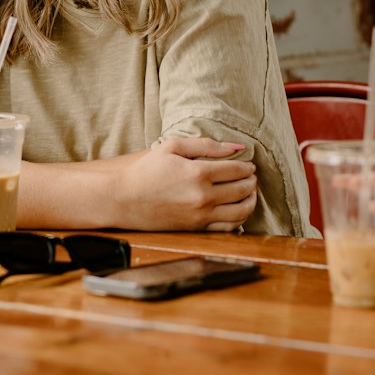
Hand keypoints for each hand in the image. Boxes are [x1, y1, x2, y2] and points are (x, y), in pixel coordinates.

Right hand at [109, 137, 257, 231]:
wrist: (123, 199)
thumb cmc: (146, 170)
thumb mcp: (172, 147)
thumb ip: (206, 145)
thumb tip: (237, 146)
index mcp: (198, 173)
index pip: (237, 170)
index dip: (247, 166)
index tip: (249, 165)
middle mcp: (203, 197)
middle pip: (242, 189)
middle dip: (251, 182)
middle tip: (251, 177)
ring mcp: (201, 216)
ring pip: (241, 211)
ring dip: (251, 201)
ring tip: (250, 193)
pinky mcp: (196, 229)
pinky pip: (228, 228)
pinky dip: (240, 220)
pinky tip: (238, 211)